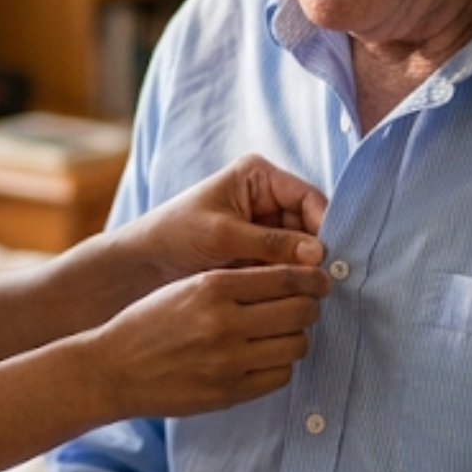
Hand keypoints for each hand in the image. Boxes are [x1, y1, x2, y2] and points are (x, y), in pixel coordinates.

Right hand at [89, 263, 329, 417]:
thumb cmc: (149, 323)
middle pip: (301, 311)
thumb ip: (235, 282)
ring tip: (279, 335)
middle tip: (303, 308)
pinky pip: (280, 376)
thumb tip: (290, 279)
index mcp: (213, 287)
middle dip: (308, 308)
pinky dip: (279, 366)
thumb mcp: (187, 287)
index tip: (320, 281)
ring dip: (295, 338)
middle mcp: (224, 322)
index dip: (313, 279)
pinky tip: (263, 358)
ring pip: (297, 345)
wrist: (113, 369)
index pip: (287, 277)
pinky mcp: (229, 392)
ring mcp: (229, 361)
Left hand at [128, 156, 327, 280]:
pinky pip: (286, 265)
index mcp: (258, 176)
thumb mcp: (223, 236)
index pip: (307, 197)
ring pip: (301, 248)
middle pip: (309, 224)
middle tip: (319, 281)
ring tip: (302, 291)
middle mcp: (266, 197)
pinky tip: (288, 295)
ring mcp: (264, 226)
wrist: (144, 264)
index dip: (323, 225)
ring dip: (301, 269)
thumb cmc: (175, 235)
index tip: (327, 257)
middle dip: (313, 252)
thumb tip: (319, 253)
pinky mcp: (259, 252)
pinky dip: (288, 279)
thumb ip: (271, 243)